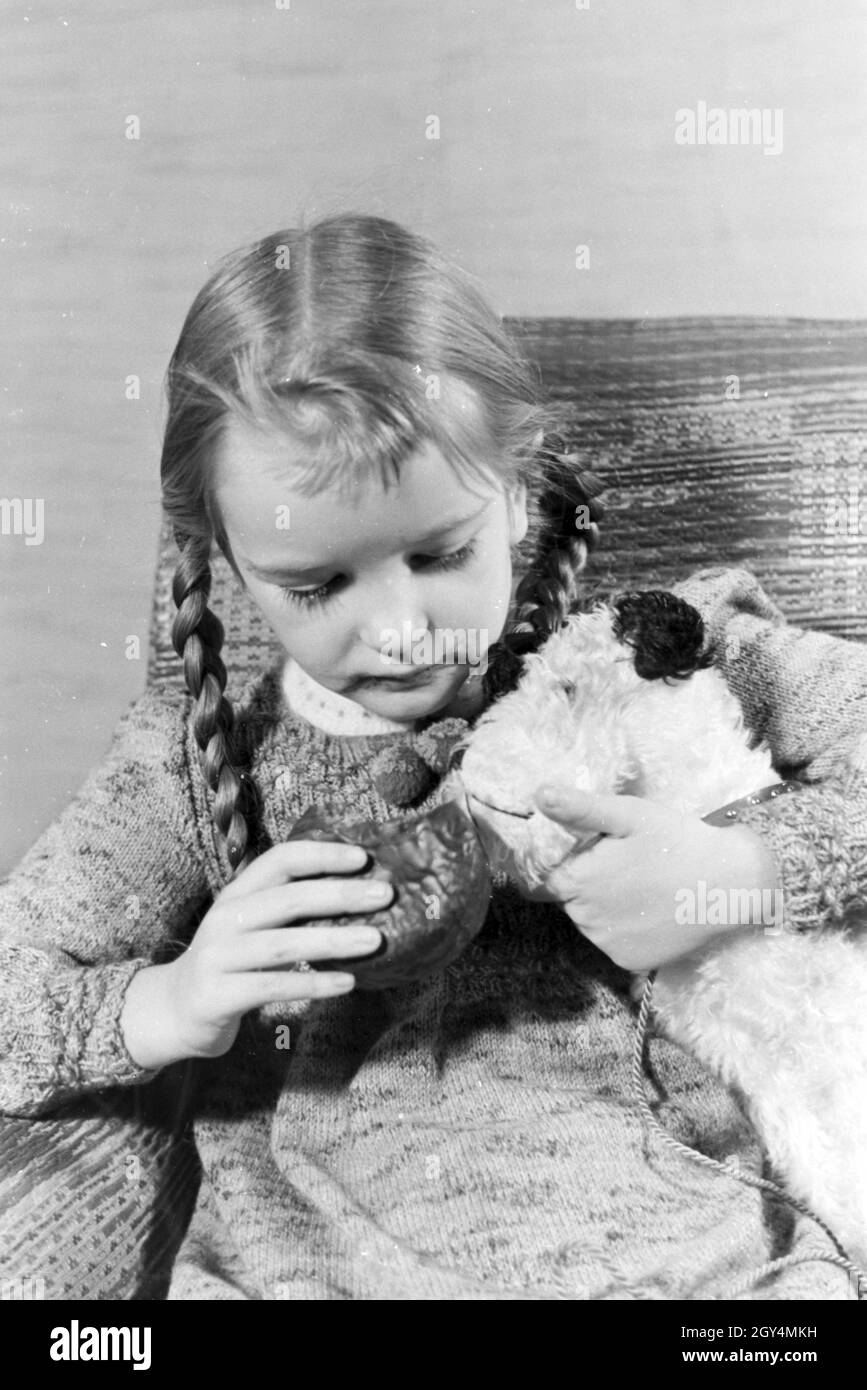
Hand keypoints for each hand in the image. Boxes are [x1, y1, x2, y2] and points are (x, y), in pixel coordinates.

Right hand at [121, 840, 390, 1066]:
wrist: (174, 1010)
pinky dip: (313, 982)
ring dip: (333, 939)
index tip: (363, 857)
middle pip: (287, 898)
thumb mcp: (253, 926)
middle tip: (385, 895)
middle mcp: (225, 919)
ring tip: (376, 940)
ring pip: (282, 944)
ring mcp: (218, 957)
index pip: (280, 860)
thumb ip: (291, 908)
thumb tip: (360, 893)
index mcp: (237, 893)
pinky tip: (347, 982)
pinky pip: (272, 986)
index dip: (321, 854)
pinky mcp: (219, 995)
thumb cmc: (232, 962)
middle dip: (339, 894)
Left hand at [527, 783, 779, 970]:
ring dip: (604, 906)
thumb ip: (580, 808)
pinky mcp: (629, 963)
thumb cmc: (677, 841)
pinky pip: (614, 942)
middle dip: (590, 881)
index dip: (571, 860)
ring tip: (643, 885)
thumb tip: (539, 795)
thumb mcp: (629, 815)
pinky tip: (651, 911)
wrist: (732, 883)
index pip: (549, 874)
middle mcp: (583, 920)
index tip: (600, 850)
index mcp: (576, 882)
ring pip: (590, 921)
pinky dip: (625, 929)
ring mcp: (606, 945)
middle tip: (629, 864)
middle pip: (570, 898)